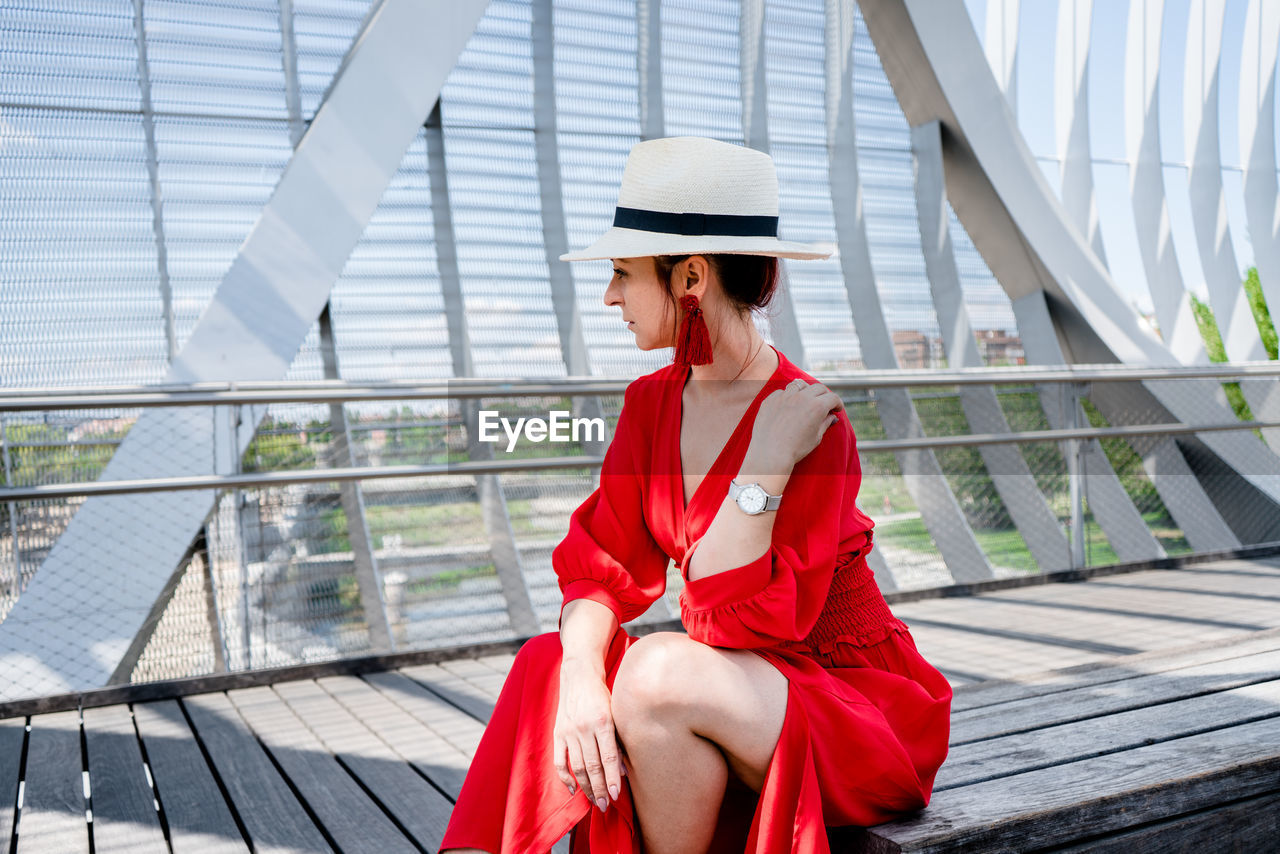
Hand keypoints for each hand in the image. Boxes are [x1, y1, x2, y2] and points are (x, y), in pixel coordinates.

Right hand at [554, 659, 623, 812]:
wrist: (579, 675)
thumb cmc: (603, 695)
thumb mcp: (616, 713)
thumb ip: (618, 741)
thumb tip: (622, 771)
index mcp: (602, 722)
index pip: (607, 758)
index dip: (611, 779)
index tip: (615, 796)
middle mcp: (584, 728)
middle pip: (592, 766)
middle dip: (599, 788)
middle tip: (605, 806)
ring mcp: (569, 731)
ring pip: (577, 766)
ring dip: (586, 787)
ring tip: (594, 801)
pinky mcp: (558, 733)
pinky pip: (560, 761)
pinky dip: (565, 777)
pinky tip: (573, 790)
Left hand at [748, 378, 843, 469]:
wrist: (770, 453)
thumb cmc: (796, 449)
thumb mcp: (816, 437)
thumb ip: (825, 423)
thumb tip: (832, 416)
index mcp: (817, 406)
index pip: (832, 398)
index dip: (837, 403)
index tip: (836, 409)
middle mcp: (801, 397)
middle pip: (818, 388)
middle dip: (824, 395)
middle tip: (825, 403)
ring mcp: (784, 396)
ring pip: (799, 385)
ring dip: (806, 390)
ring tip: (806, 399)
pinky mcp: (770, 400)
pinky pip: (782, 392)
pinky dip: (788, 397)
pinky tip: (788, 406)